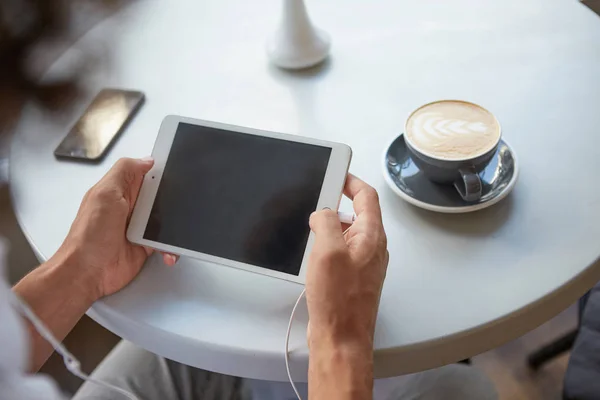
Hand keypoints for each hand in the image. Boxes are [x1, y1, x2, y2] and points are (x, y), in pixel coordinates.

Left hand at [53, 157, 176, 300]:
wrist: (88, 272)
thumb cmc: (89, 236)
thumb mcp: (104, 194)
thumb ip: (125, 172)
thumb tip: (146, 160)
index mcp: (120, 190)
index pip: (146, 173)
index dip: (161, 172)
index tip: (178, 172)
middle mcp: (130, 206)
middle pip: (161, 196)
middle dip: (173, 200)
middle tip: (178, 207)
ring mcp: (138, 226)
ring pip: (167, 219)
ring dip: (175, 226)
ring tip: (175, 232)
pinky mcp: (146, 245)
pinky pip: (166, 242)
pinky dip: (170, 247)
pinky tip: (167, 251)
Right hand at [306, 174, 387, 346]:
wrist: (341, 338)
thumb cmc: (339, 300)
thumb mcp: (328, 251)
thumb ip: (328, 222)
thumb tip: (324, 212)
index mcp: (372, 236)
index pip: (367, 197)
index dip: (351, 182)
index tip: (337, 174)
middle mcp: (371, 248)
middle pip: (357, 214)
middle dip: (335, 206)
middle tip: (315, 204)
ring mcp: (363, 264)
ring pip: (346, 234)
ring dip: (328, 229)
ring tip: (310, 235)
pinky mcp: (352, 278)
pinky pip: (340, 253)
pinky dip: (326, 247)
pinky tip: (312, 257)